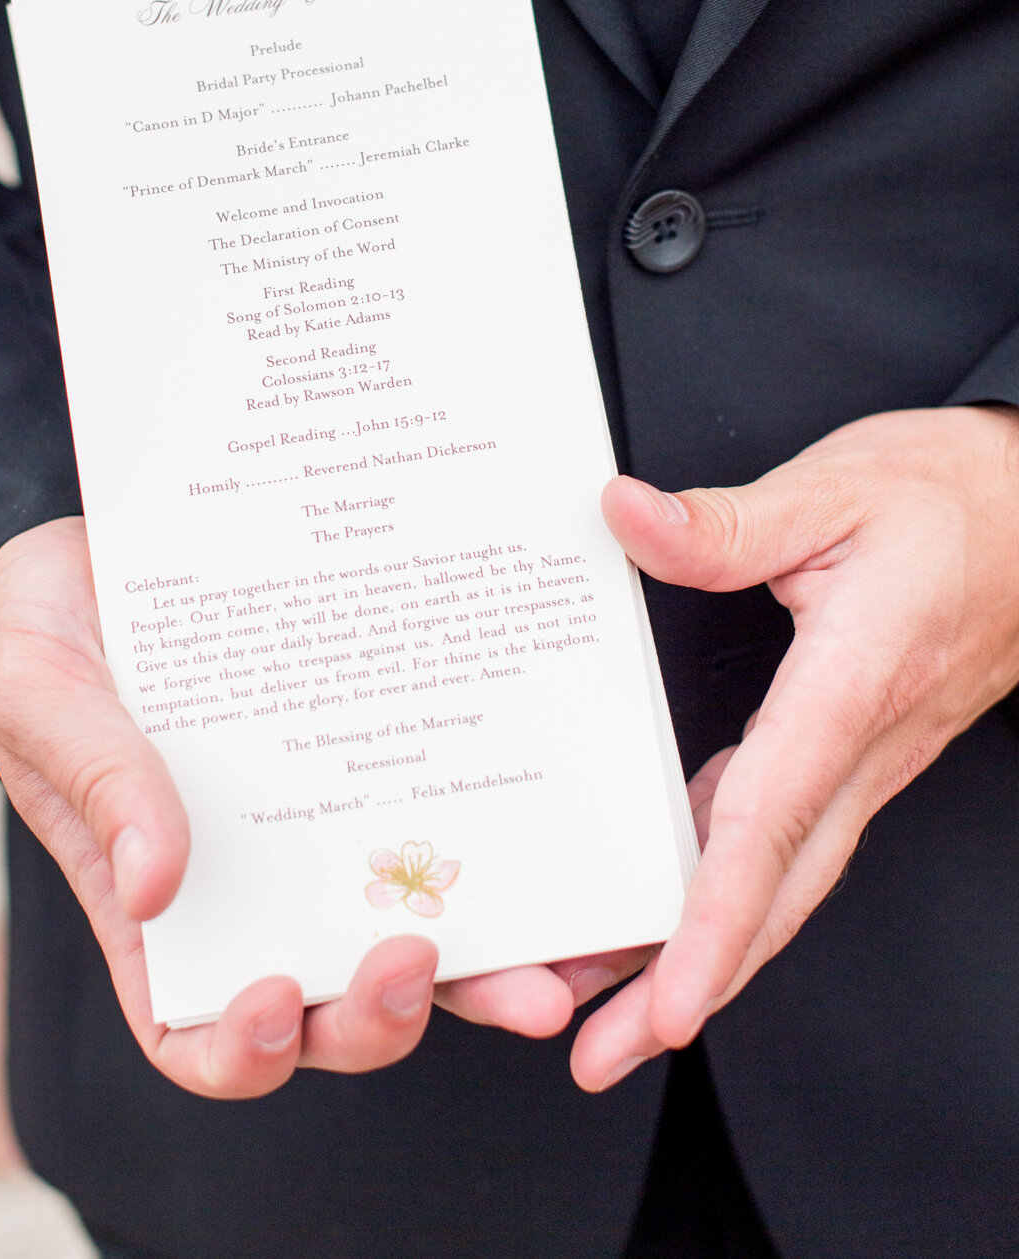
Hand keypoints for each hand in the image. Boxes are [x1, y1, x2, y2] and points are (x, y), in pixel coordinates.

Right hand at [0, 517, 583, 1098]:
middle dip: (378, 1018)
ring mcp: (321, 835)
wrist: (99, 553)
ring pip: (406, 938)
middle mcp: (252, 893)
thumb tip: (154, 888)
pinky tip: (541, 833)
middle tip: (415, 965)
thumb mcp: (48, 693)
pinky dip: (492, 852)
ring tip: (539, 970)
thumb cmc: (45, 640)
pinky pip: (436, 822)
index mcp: (151, 910)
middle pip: (325, 1009)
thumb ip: (99, 778)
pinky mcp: (371, 762)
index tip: (277, 999)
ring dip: (476, 974)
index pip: (197, 1031)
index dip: (243, 1050)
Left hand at [567, 404, 1018, 1090]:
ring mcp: (865, 759)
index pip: (773, 824)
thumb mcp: (832, 489)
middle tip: (598, 1055)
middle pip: (774, 893)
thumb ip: (725, 521)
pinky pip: (784, 836)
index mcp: (851, 689)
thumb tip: (621, 515)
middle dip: (688, 984)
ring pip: (780, 878)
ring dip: (698, 948)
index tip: (669, 1006)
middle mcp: (862, 748)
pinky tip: (661, 896)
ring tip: (605, 1005)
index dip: (717, 921)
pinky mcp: (854, 749)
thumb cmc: (946, 499)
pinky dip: (722, 884)